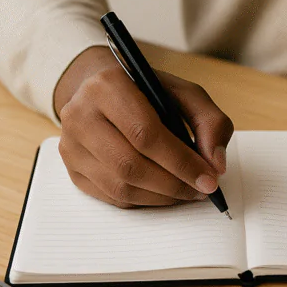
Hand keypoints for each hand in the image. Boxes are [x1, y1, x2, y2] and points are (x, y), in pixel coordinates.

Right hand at [53, 46, 233, 207]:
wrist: (103, 92)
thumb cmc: (147, 92)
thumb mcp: (185, 93)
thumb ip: (210, 121)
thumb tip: (215, 164)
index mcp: (108, 85)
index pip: (145, 133)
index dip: (181, 161)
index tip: (209, 178)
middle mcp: (80, 114)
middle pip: (130, 165)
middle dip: (174, 184)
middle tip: (201, 190)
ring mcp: (71, 144)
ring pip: (120, 186)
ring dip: (161, 197)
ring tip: (187, 191)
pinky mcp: (72, 169)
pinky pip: (111, 197)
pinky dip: (144, 201)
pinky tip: (164, 193)